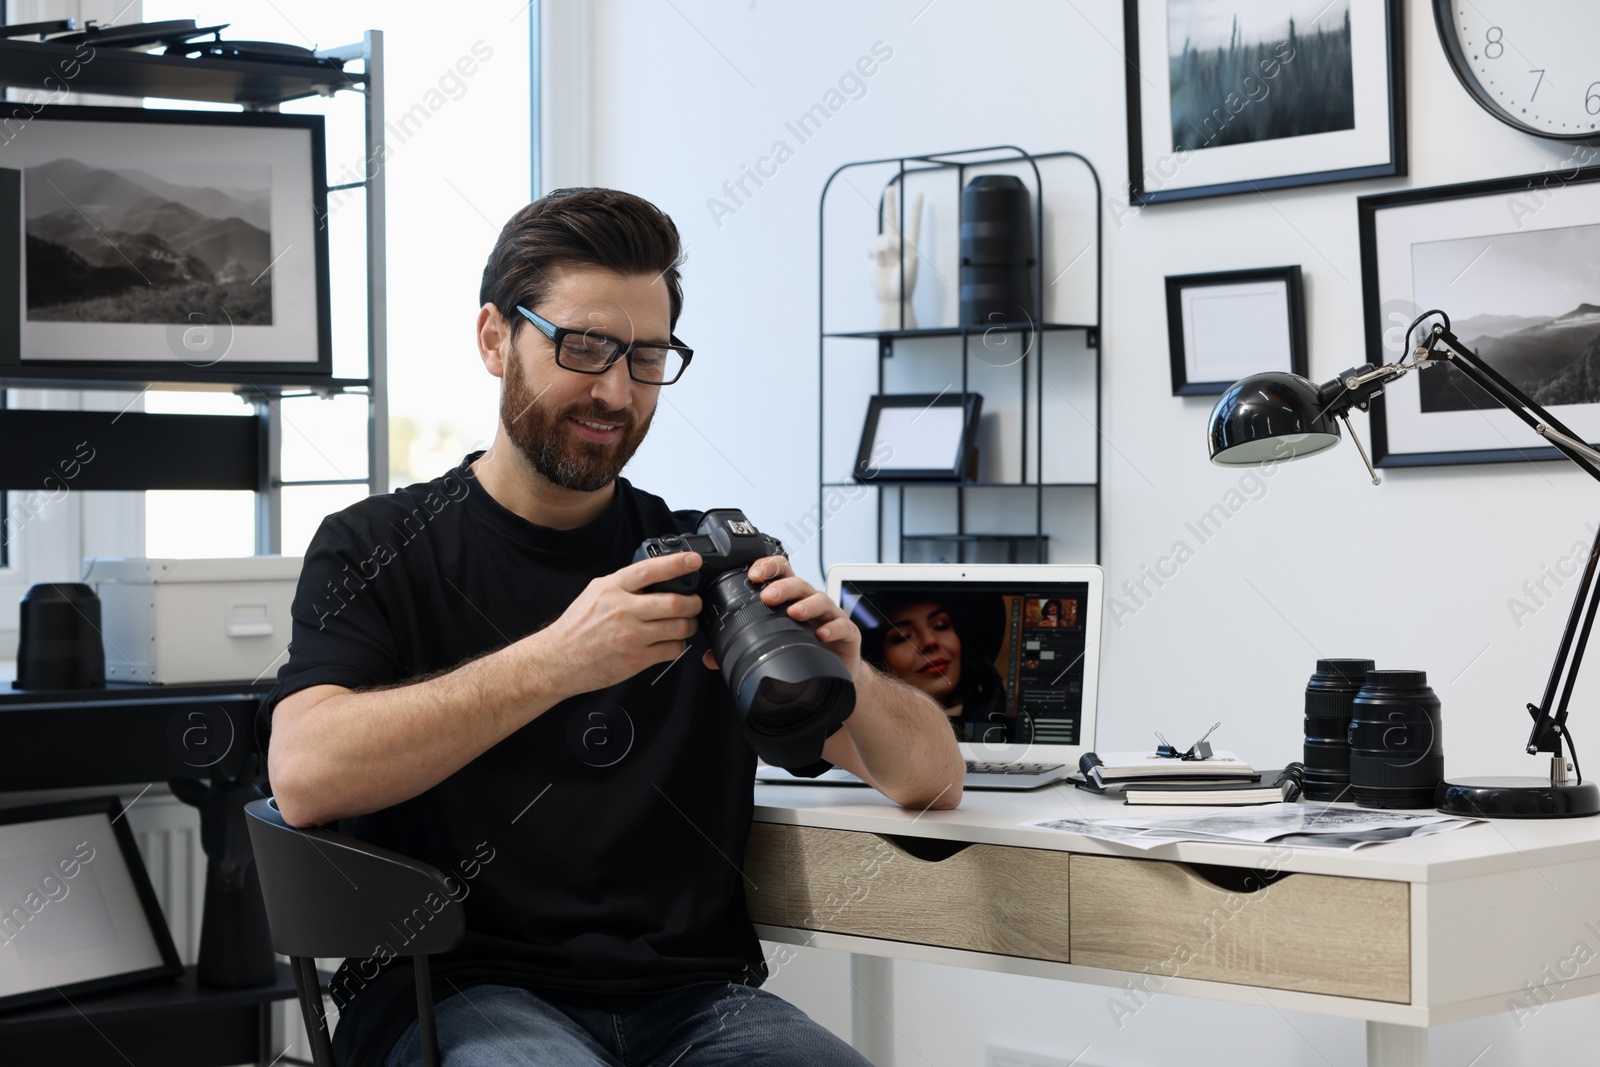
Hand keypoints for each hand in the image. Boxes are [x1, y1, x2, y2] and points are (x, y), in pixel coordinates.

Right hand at [531, 551, 702, 694]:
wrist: (558, 660)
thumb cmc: (577, 627)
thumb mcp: (595, 593)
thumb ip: (623, 584)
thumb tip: (653, 576)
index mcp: (612, 588)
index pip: (650, 570)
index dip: (676, 564)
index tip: (693, 561)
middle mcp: (623, 610)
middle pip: (674, 602)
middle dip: (693, 603)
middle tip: (694, 603)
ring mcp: (631, 636)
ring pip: (678, 627)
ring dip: (689, 625)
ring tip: (685, 624)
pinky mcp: (636, 659)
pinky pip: (671, 649)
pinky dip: (677, 645)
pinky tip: (670, 642)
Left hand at [701, 556, 861, 678]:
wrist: (836, 674)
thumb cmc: (804, 652)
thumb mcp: (773, 647)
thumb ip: (740, 649)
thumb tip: (709, 657)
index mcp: (791, 600)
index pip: (781, 572)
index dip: (768, 567)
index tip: (752, 574)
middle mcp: (810, 603)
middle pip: (798, 583)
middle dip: (782, 586)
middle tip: (767, 596)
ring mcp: (830, 617)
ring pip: (820, 600)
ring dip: (806, 604)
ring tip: (793, 613)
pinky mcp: (847, 634)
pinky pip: (842, 626)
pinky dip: (832, 628)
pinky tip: (821, 634)